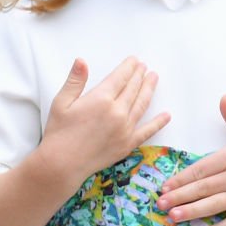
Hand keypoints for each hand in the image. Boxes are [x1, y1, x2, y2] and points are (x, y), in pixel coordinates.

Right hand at [40, 57, 170, 185]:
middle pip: (133, 88)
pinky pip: (147, 131)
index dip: (129, 67)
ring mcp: (125, 128)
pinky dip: (158, 122)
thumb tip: (82, 60)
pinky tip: (167, 115)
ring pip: (142, 104)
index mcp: (101, 99)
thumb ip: (75, 80)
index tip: (135, 60)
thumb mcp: (61, 102)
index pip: (120, 77)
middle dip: (139, 75)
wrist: (62, 164)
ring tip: (154, 78)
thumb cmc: (59, 132)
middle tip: (145, 67)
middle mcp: (117, 112)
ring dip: (149, 90)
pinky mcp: (128, 144)